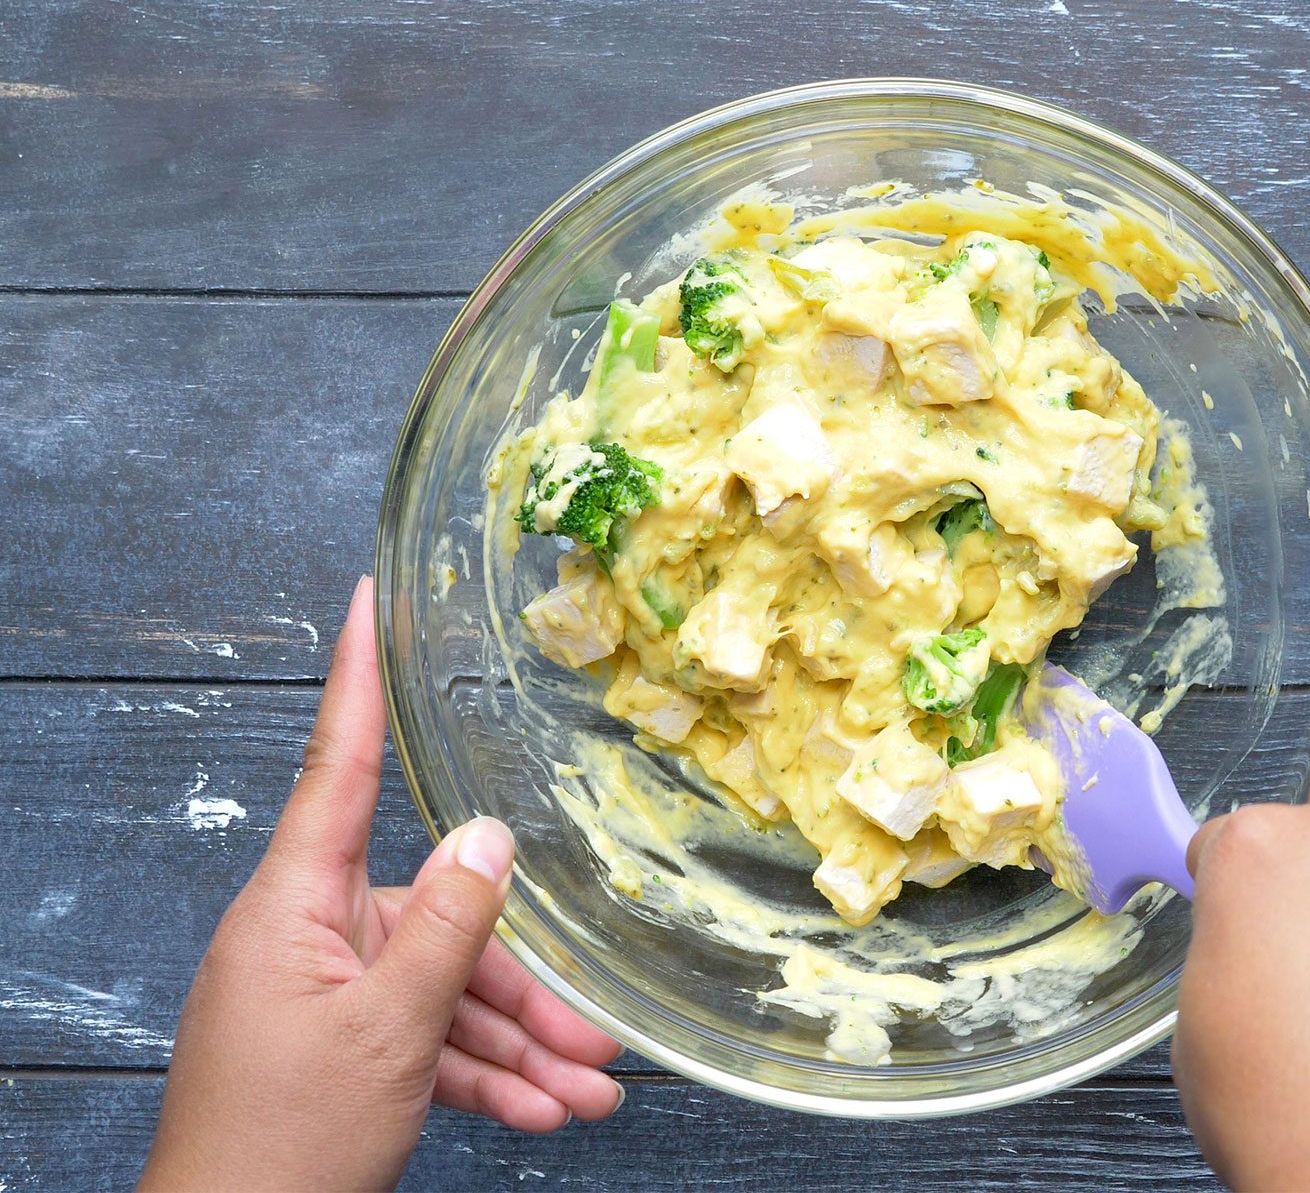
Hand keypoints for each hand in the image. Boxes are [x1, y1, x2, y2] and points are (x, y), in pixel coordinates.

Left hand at [141, 577, 623, 1191]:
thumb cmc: (284, 1141)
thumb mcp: (391, 1029)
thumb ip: (450, 927)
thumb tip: (489, 837)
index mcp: (296, 905)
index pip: (337, 765)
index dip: (357, 678)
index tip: (366, 601)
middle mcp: (308, 935)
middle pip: (436, 917)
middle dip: (520, 983)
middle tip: (594, 1032)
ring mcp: (323, 995)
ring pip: (443, 990)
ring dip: (517, 1047)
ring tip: (587, 1094)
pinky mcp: (338, 1048)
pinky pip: (424, 1040)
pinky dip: (482, 1076)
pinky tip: (544, 1112)